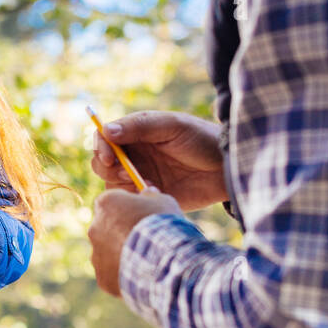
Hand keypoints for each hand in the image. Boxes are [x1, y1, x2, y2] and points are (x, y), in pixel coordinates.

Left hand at [88, 188, 181, 296]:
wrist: (162, 260)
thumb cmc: (162, 225)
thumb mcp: (162, 201)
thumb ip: (151, 195)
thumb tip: (148, 192)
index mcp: (105, 204)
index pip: (111, 202)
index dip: (127, 208)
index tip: (141, 213)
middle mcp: (94, 229)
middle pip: (107, 228)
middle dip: (122, 232)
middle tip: (145, 238)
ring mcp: (96, 256)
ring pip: (109, 254)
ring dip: (123, 254)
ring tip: (147, 259)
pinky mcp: (103, 278)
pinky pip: (113, 274)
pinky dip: (125, 274)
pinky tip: (143, 275)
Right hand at [92, 111, 225, 210]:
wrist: (226, 168)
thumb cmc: (202, 139)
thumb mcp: (172, 126)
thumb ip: (140, 126)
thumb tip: (106, 130)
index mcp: (136, 133)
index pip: (104, 138)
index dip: (101, 147)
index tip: (110, 158)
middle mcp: (133, 154)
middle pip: (102, 163)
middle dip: (108, 169)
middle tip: (128, 174)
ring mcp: (139, 176)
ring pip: (112, 184)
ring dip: (122, 186)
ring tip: (147, 184)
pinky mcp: (148, 196)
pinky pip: (129, 201)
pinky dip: (135, 200)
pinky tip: (156, 194)